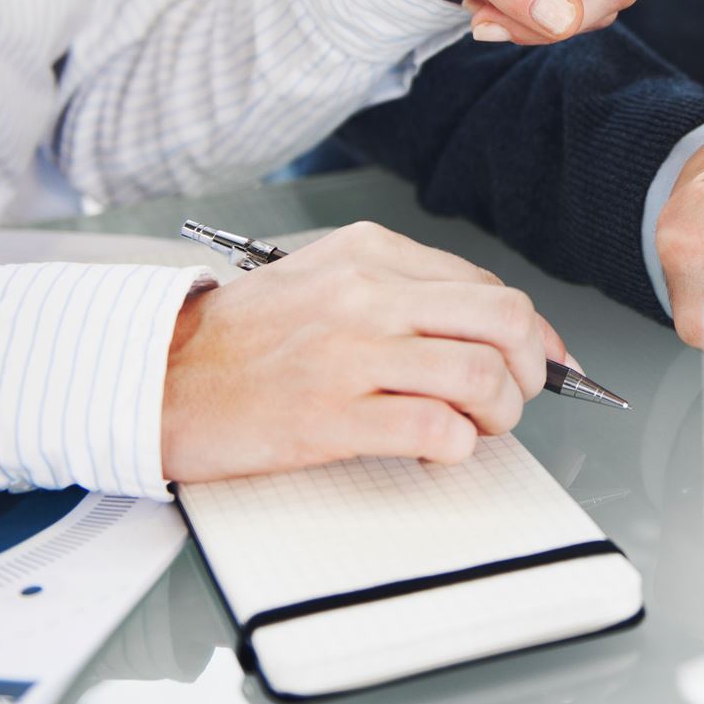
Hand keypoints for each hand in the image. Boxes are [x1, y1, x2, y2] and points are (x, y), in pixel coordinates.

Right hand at [160, 222, 569, 483]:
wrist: (157, 377)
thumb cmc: (242, 340)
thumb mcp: (325, 280)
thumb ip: (403, 292)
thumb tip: (490, 328)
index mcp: (370, 254)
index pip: (489, 286)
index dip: (534, 333)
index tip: (547, 362)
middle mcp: (368, 294)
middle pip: (505, 321)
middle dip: (533, 369)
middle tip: (515, 398)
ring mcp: (351, 353)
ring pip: (483, 376)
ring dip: (499, 415)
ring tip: (474, 428)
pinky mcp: (332, 414)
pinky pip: (437, 429)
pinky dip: (456, 447)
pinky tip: (435, 449)